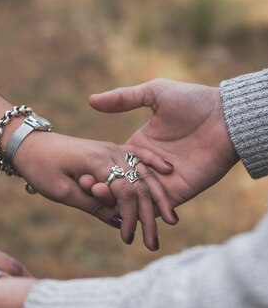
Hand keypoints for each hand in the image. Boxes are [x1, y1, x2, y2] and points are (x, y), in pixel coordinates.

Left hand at [14, 130, 177, 248]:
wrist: (30, 143)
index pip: (126, 191)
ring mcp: (113, 149)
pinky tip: (169, 172)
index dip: (130, 217)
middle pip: (140, 184)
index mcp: (97, 162)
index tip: (127, 238)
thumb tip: (118, 221)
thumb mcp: (62, 192)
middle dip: (150, 215)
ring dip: (158, 196)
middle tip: (154, 244)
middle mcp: (111, 152)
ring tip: (171, 220)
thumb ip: (92, 204)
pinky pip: (138, 156)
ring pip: (144, 172)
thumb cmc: (41, 168)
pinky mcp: (111, 150)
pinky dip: (154, 164)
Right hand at [86, 78, 239, 208]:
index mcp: (140, 146)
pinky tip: (127, 214)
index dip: (98, 168)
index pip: (114, 163)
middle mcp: (149, 167)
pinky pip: (157, 207)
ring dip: (120, 205)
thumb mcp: (155, 93)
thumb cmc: (193, 101)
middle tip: (89, 191)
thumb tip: (91, 100)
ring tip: (104, 205)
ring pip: (137, 200)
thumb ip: (123, 98)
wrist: (225, 117)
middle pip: (122, 185)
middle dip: (105, 191)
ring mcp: (163, 182)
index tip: (82, 174)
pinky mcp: (178, 193)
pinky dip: (142, 212)